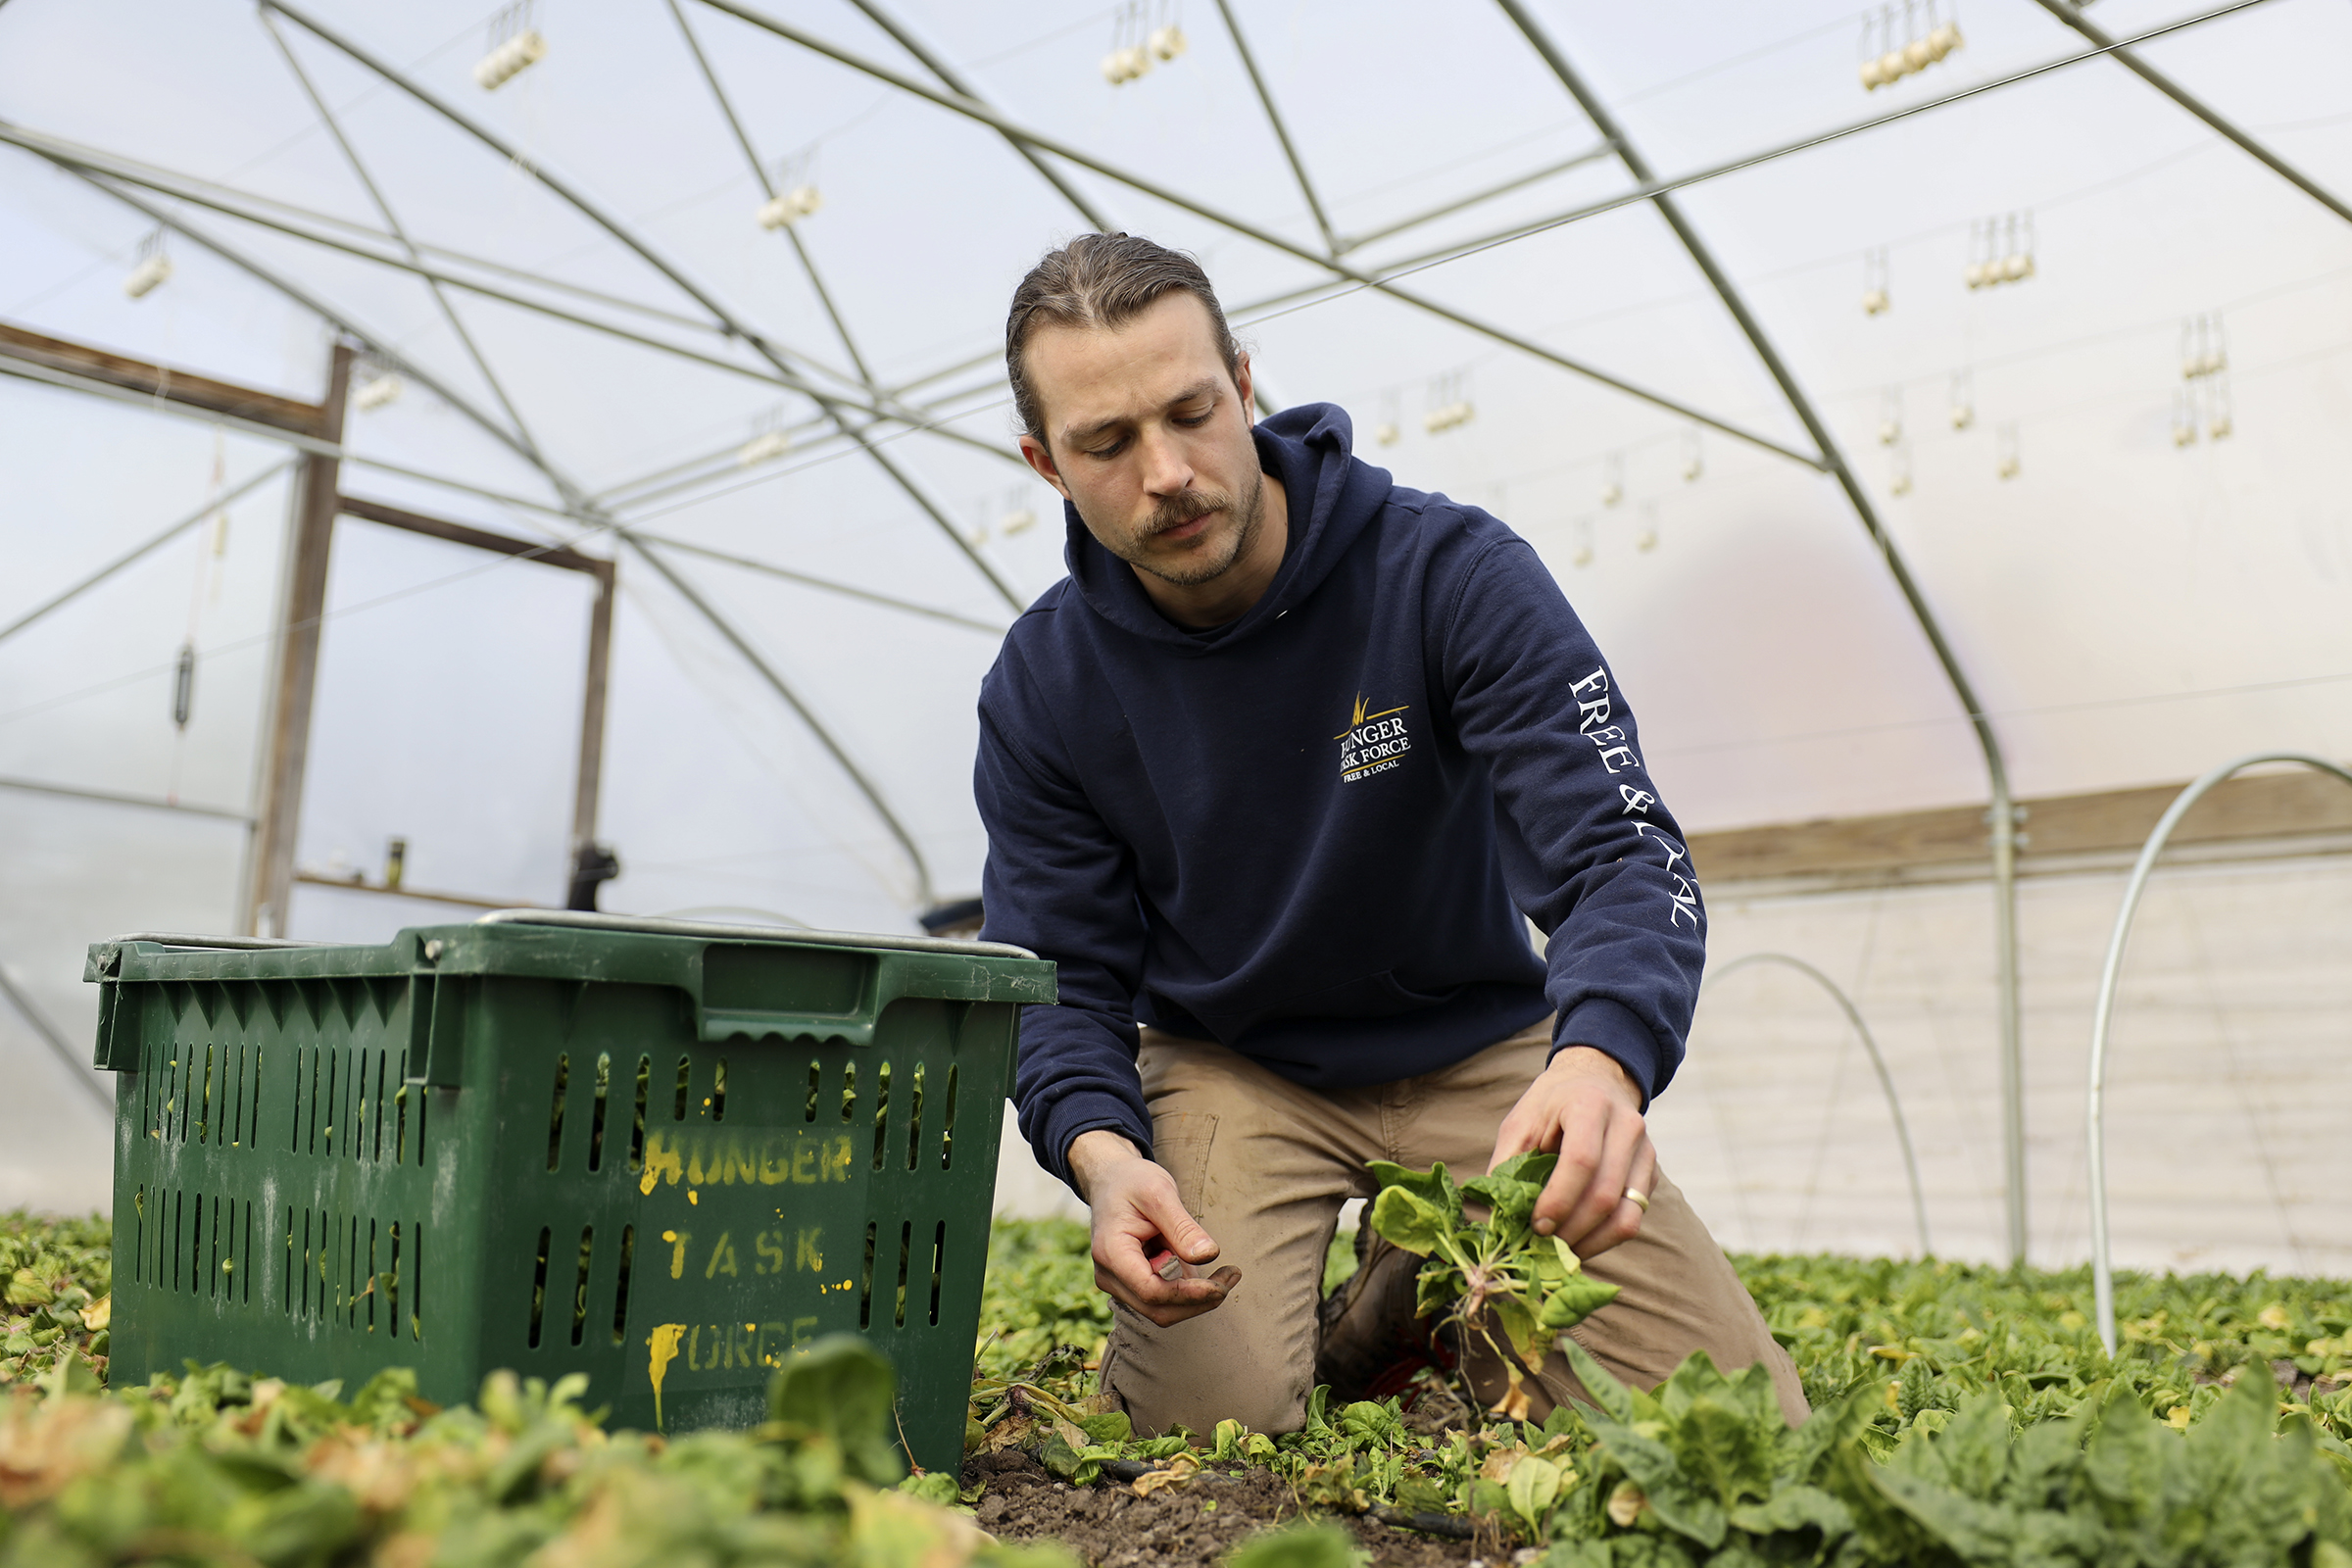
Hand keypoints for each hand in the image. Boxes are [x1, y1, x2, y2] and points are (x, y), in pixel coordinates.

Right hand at [1068, 1129, 1241, 1326]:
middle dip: (1199, 1300)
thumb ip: (1182, 1227)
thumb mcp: (1159, 1193)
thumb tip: (1209, 1256)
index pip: (1151, 1291)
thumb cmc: (1133, 1182)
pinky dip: (1188, 1291)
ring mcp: (1118, 1283)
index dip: (1188, 1294)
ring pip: (1163, 1310)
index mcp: (1112, 1253)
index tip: (1221, 1285)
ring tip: (1226, 1272)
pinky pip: (1163, 1299)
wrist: (1112, 1180)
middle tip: (1232, 1276)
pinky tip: (1203, 1266)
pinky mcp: (1131, 1284)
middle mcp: (1109, 1275)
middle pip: (1159, 1309)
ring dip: (1197, 1298)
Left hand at [1489, 1045, 1656, 1259]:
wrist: (1595, 1081)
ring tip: (1560, 1252)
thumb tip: (1495, 1215)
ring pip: (1627, 1215)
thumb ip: (1507, 1165)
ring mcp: (1645, 1152)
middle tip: (1542, 1246)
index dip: (1558, 1200)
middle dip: (1571, 1229)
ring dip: (1591, 1243)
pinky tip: (1578, 1241)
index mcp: (1590, 1105)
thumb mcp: (1521, 1123)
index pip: (1582, 1160)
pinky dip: (1605, 1238)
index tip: (1535, 1225)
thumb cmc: (1551, 1105)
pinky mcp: (1652, 1174)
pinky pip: (1633, 1217)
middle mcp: (1627, 1126)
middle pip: (1605, 1194)